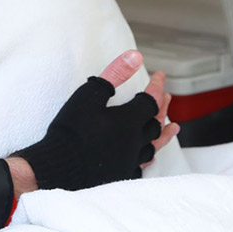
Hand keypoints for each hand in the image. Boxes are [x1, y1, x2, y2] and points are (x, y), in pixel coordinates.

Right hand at [10, 50, 164, 191]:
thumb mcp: (88, 95)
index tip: (160, 76)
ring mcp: (129, 160)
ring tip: (173, 127)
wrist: (59, 166)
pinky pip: (142, 165)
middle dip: (162, 107)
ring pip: (154, 145)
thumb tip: (135, 56)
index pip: (150, 100)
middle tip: (167, 98)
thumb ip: (114, 74)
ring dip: (164, 133)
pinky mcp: (121, 174)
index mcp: (129, 120)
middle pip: (156, 122)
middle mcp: (135, 141)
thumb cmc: (71, 129)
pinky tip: (149, 156)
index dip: (156, 86)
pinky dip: (149, 157)